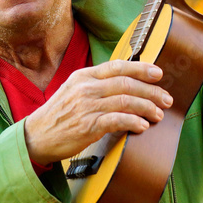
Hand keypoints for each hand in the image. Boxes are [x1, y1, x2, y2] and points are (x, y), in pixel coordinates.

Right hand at [23, 60, 171, 166]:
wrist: (36, 136)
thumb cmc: (58, 115)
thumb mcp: (73, 91)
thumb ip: (95, 85)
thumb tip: (124, 85)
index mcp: (83, 76)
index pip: (117, 66)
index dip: (141, 69)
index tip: (159, 74)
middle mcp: (85, 88)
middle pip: (126, 83)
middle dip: (151, 91)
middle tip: (166, 100)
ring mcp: (86, 106)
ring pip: (125, 101)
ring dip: (147, 107)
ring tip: (158, 115)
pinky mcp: (87, 125)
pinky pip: (117, 120)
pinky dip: (133, 121)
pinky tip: (142, 126)